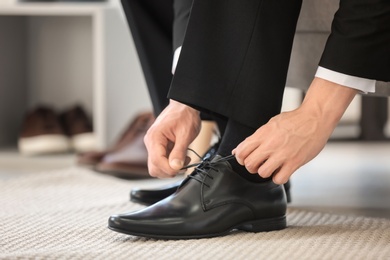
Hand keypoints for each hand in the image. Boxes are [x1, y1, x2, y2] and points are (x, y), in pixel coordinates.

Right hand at [144, 100, 200, 177]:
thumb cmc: (184, 116)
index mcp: (155, 137)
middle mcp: (150, 142)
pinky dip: (171, 163)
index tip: (181, 168)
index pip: (157, 162)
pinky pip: (162, 161)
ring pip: (157, 167)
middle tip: (184, 164)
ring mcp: (153, 145)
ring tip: (184, 159)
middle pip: (154, 168)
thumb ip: (179, 152)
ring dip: (171, 168)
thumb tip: (175, 167)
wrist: (184, 107)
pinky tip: (181, 157)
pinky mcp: (158, 147)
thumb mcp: (185, 134)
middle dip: (169, 170)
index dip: (169, 169)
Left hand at [233, 77, 356, 183]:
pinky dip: (278, 177)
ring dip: (265, 172)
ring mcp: (283, 154)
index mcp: (263, 133)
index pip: (241, 151)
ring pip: (262, 173)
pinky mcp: (295, 162)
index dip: (241, 158)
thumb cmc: (294, 120)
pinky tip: (282, 170)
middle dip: (252, 166)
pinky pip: (279, 179)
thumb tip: (238, 150)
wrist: (316, 117)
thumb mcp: (271, 124)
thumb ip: (255, 138)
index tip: (246, 159)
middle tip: (259, 164)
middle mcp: (271, 144)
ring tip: (272, 166)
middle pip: (249, 164)